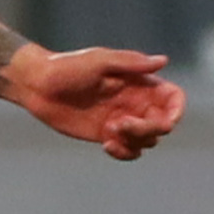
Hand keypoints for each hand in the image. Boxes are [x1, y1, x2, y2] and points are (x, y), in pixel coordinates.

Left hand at [13, 45, 185, 159]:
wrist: (36, 85)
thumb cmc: (66, 67)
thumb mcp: (99, 60)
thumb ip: (131, 63)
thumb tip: (163, 61)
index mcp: (138, 83)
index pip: (173, 98)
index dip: (177, 110)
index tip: (166, 120)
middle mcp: (135, 103)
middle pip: (162, 124)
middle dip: (147, 129)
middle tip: (120, 124)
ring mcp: (122, 120)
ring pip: (148, 141)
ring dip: (134, 140)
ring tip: (109, 131)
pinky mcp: (107, 135)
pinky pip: (130, 151)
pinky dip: (125, 153)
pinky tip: (106, 145)